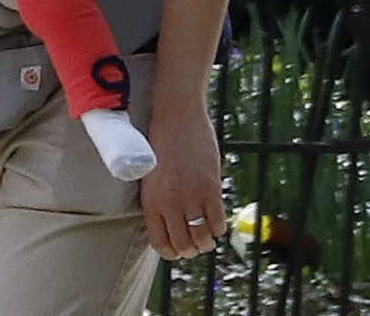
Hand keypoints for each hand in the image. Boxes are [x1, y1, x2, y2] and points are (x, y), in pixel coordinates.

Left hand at [139, 104, 224, 259]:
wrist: (176, 116)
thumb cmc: (161, 143)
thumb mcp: (151, 175)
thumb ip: (158, 199)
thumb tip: (170, 223)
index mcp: (150, 201)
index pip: (160, 242)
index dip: (170, 252)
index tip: (177, 250)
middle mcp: (169, 203)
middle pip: (183, 244)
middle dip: (190, 250)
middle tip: (195, 245)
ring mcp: (191, 196)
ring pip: (202, 237)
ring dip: (206, 242)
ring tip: (206, 237)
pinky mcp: (210, 187)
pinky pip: (218, 221)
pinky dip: (218, 228)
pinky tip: (216, 224)